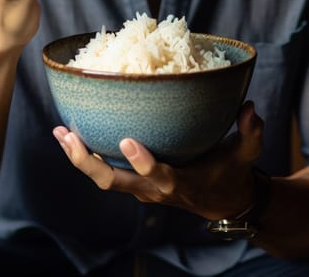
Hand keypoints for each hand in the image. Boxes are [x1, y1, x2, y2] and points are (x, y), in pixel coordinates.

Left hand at [53, 101, 264, 219]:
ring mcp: (140, 188)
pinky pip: (103, 171)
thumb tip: (250, 107)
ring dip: (78, 157)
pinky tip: (67, 133)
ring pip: (103, 179)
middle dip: (87, 163)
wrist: (223, 202)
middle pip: (114, 183)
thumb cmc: (232, 172)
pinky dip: (84, 156)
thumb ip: (250, 132)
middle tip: (67, 137)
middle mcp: (154, 189)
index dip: (143, 163)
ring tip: (58, 131)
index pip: (160, 177)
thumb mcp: (246, 154)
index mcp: (181, 183)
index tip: (127, 141)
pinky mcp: (133, 181)